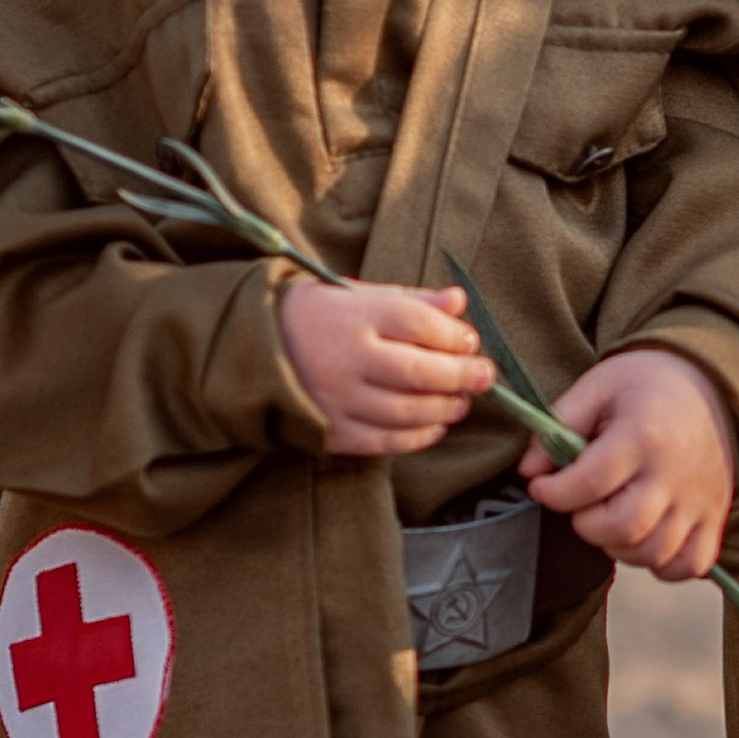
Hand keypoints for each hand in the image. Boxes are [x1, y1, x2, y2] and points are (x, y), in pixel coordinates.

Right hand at [275, 275, 493, 458]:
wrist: (254, 350)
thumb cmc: (319, 316)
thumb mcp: (359, 295)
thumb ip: (412, 299)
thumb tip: (459, 301)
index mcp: (353, 315)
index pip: (418, 324)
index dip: (454, 335)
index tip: (470, 341)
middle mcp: (345, 358)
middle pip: (419, 372)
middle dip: (462, 376)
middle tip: (484, 377)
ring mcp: (337, 399)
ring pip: (408, 411)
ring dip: (446, 409)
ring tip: (461, 401)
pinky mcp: (332, 432)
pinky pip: (386, 442)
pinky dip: (419, 437)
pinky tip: (435, 425)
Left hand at [523, 347, 738, 581]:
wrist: (712, 384)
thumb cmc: (647, 385)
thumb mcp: (599, 385)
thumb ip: (560, 423)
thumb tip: (529, 470)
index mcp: (643, 436)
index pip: (589, 482)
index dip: (553, 492)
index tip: (541, 484)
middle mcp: (675, 474)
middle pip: (622, 528)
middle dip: (585, 524)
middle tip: (580, 503)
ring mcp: (700, 500)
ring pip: (652, 553)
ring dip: (617, 546)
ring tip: (609, 517)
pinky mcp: (715, 517)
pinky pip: (690, 565)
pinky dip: (663, 564)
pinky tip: (644, 538)